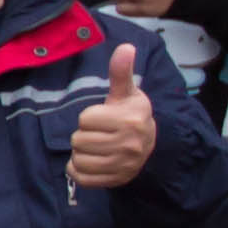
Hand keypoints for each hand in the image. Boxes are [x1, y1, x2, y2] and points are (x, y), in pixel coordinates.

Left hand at [67, 43, 156, 188]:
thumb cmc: (130, 113)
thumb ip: (121, 71)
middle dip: (84, 135)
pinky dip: (79, 170)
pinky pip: (81, 178)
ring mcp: (123, 165)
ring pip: (78, 160)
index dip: (88, 117)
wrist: (149, 143)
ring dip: (80, 153)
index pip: (84, 120)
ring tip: (95, 147)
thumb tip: (125, 47)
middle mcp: (129, 144)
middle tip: (98, 133)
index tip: (102, 117)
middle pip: (79, 140)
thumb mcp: (126, 92)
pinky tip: (90, 161)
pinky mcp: (115, 180)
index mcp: (129, 120)